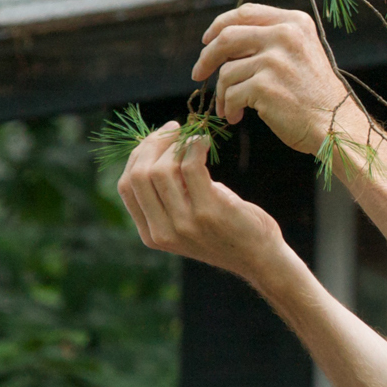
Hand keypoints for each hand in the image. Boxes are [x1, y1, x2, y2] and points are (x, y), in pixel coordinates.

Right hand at [117, 123, 287, 280]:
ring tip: (192, 137)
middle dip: (153, 144)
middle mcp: (163, 232)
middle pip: (139, 175)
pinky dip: (195, 146)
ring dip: (175, 144)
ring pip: (161, 169)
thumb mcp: (185, 219)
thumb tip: (159, 147)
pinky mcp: (209, 211)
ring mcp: (184, 223)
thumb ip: (169, 195)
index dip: (139, 156)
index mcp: (151, 234)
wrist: (259, 257)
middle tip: (173, 129)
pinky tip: (204, 142)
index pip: (126, 186)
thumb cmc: (225, 231)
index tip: (157, 139)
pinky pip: (191, 166)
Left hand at [194, 3, 353, 153]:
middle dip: (207, 57)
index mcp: (294, 22)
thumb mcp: (301, 53)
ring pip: (227, 70)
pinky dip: (229, 107)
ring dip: (222, 92)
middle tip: (198, 74)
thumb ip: (272, 40)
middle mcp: (285, 35)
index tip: (207, 41)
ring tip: (229, 107)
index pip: (245, 13)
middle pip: (227, 37)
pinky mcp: (265, 85)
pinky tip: (236, 116)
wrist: (336, 125)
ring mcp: (275, 60)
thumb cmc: (315, 95)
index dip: (219, 25)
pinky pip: (231, 94)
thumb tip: (224, 41)